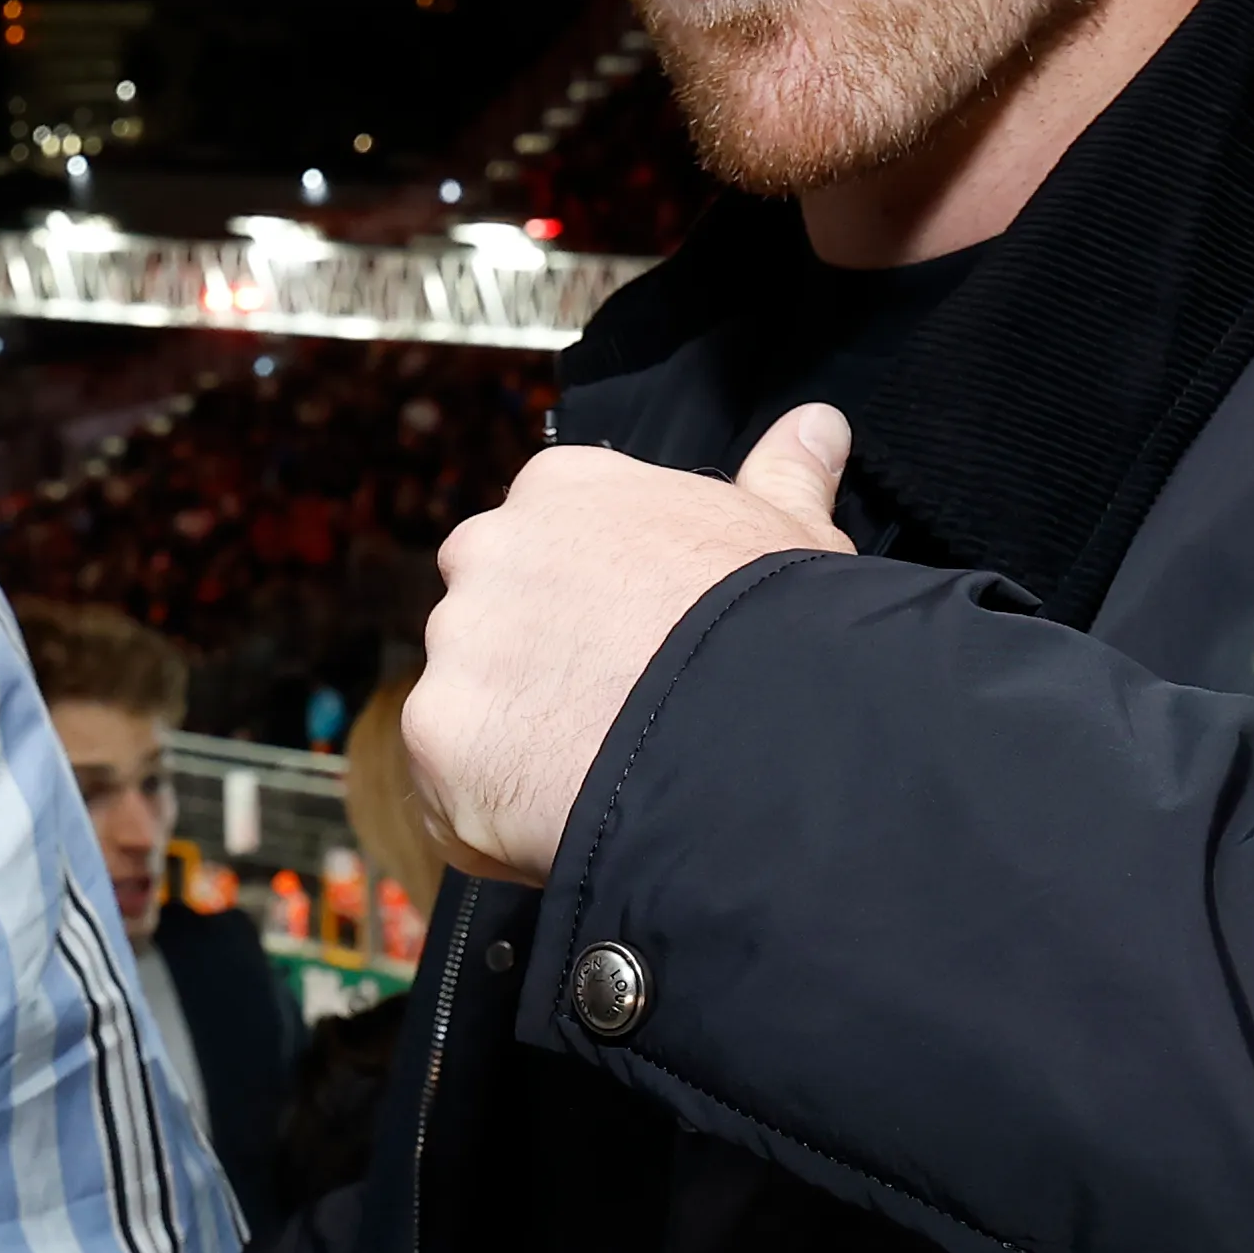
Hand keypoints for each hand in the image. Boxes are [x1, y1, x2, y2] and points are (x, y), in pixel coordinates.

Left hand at [410, 404, 852, 880]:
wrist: (758, 728)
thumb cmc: (779, 626)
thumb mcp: (792, 536)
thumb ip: (785, 475)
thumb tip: (816, 425)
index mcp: (562, 490)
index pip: (544, 548)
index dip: (588, 613)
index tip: (630, 651)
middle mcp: (489, 550)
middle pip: (489, 623)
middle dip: (534, 673)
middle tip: (610, 721)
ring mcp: (457, 644)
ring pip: (465, 709)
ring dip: (513, 748)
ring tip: (599, 780)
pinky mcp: (437, 737)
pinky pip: (449, 794)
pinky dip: (494, 821)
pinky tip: (566, 827)